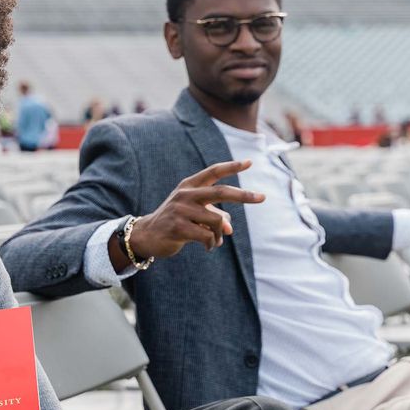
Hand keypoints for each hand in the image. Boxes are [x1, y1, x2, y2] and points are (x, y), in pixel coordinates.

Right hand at [111, 160, 264, 268]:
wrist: (146, 235)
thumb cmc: (175, 221)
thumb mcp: (194, 213)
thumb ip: (214, 215)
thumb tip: (229, 227)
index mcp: (189, 185)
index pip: (213, 172)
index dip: (231, 167)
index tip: (250, 163)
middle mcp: (185, 194)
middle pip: (221, 192)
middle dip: (244, 195)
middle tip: (262, 197)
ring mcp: (181, 210)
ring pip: (217, 220)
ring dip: (222, 234)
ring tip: (216, 241)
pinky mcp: (178, 227)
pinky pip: (207, 236)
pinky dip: (212, 243)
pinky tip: (208, 246)